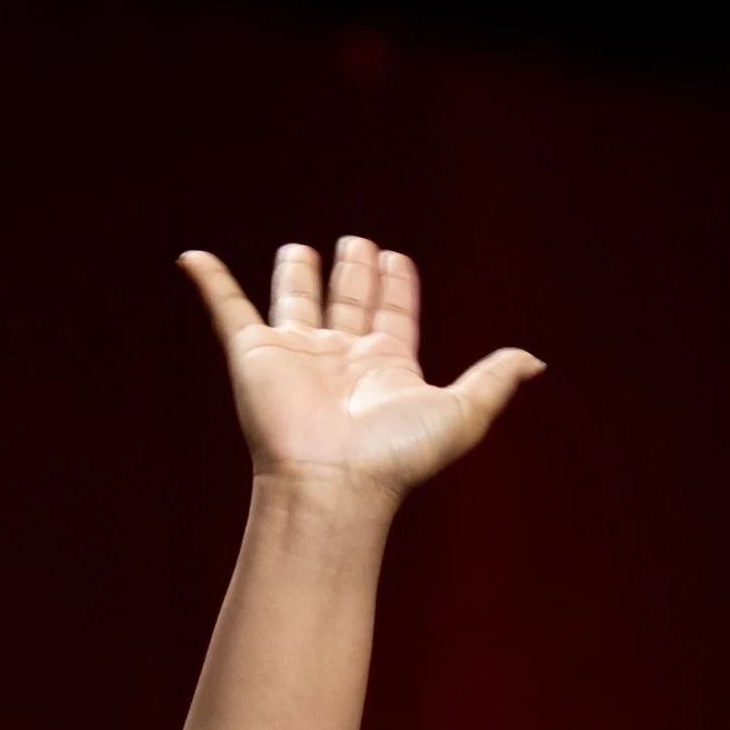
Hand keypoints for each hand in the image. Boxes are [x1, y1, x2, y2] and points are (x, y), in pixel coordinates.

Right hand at [178, 235, 542, 499]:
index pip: (392, 315)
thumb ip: (495, 381)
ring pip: (294, 300)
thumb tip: (536, 361)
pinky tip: (193, 259)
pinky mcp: (253, 356)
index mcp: (386, 367)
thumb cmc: (396, 458)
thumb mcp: (462, 413)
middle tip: (359, 243)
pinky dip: (210, 282)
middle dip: (353, 272)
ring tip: (300, 250)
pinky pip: (227, 309)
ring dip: (297, 273)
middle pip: (346, 301)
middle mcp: (341, 358)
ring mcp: (296, 355)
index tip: (396, 261)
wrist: (333, 486)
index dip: (396, 287)